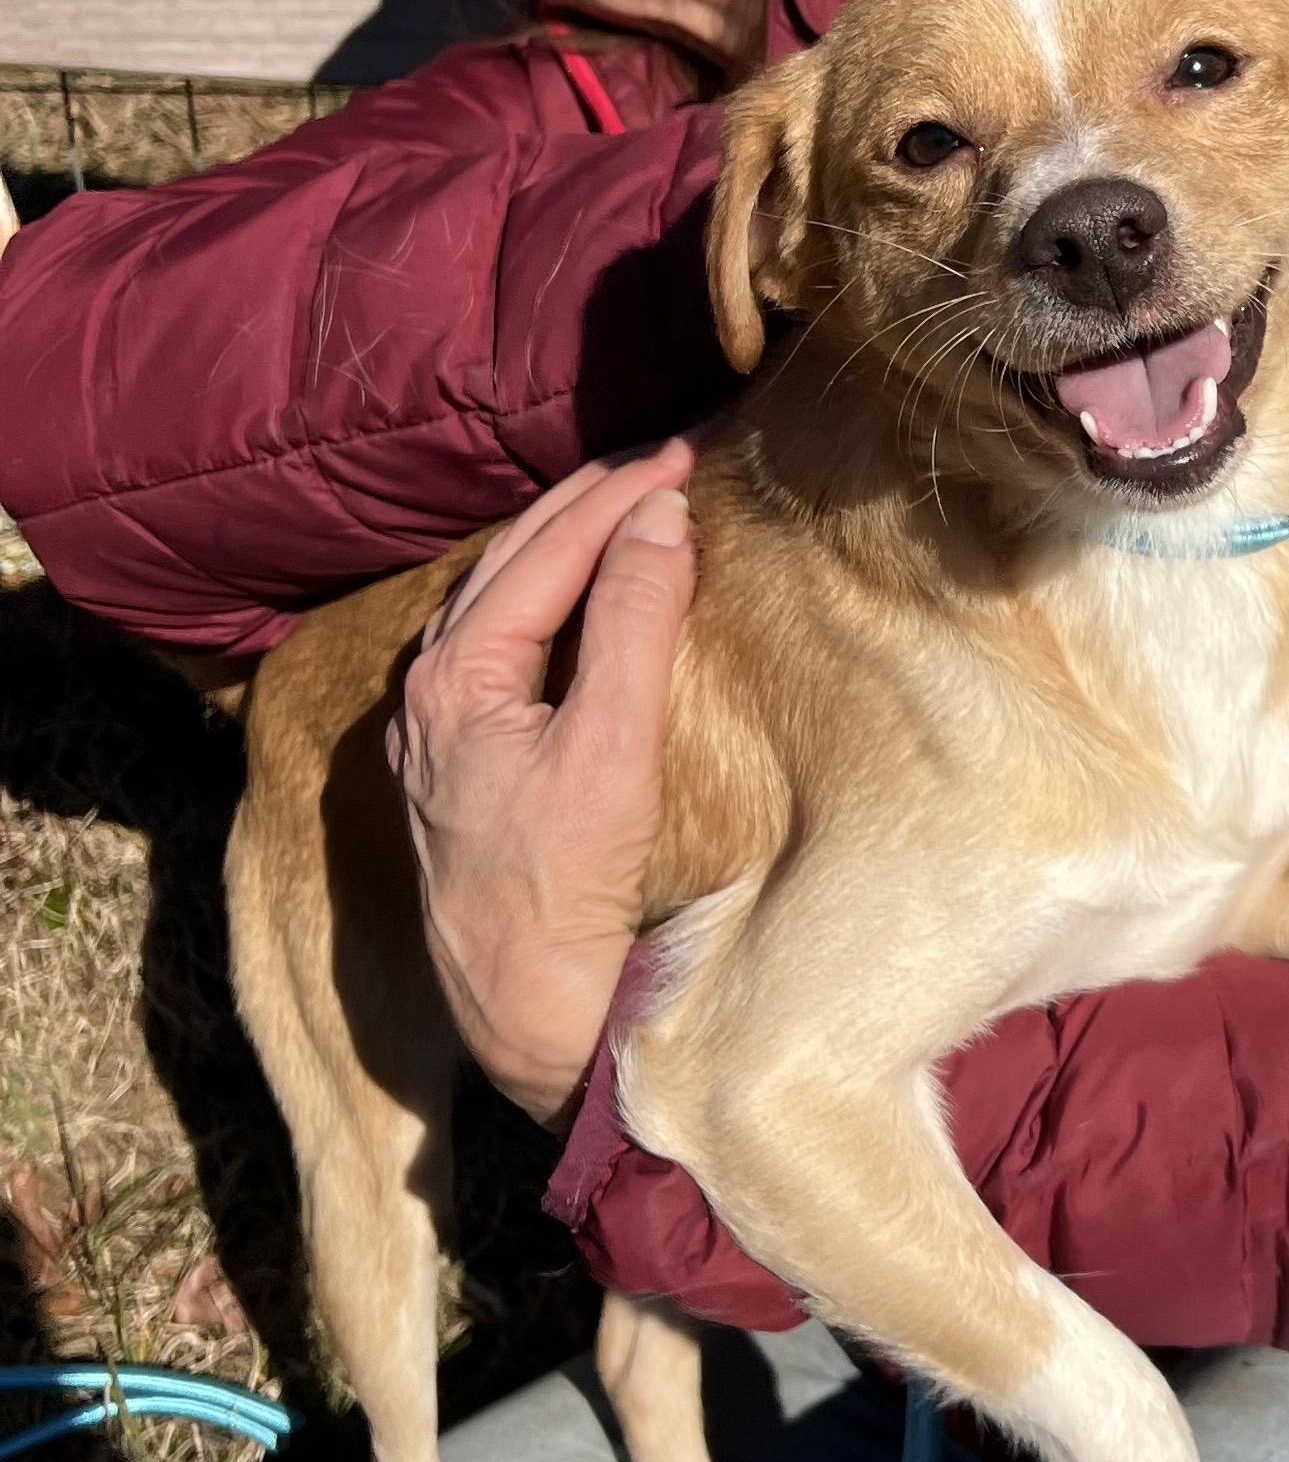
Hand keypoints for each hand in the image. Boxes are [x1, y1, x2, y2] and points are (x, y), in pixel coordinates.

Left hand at [389, 441, 697, 1126]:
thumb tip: (659, 518)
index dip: (619, 496)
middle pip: (509, 563)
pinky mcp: (461, 767)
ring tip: (627, 512)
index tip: (687, 455)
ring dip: (562, 547)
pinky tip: (577, 604)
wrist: (525, 1005)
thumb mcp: (614, 744)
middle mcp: (429, 693)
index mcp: (455, 677)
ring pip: (496, 602)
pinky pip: (501, 646)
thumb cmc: (565, 882)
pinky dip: (548, 601)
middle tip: (665, 464)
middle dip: (587, 505)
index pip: (545, 551)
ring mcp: (437, 732)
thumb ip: (635, 624)